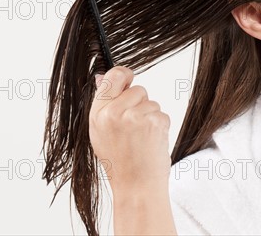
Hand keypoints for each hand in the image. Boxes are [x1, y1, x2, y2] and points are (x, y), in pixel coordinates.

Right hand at [89, 66, 171, 195]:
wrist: (136, 185)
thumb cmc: (119, 161)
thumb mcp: (100, 132)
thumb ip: (104, 104)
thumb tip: (103, 76)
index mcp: (98, 113)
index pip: (113, 76)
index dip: (124, 74)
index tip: (129, 78)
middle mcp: (115, 112)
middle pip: (138, 88)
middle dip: (140, 102)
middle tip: (134, 126)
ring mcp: (135, 116)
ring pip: (151, 102)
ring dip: (150, 116)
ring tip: (141, 138)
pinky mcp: (155, 122)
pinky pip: (162, 113)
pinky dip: (160, 125)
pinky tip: (151, 141)